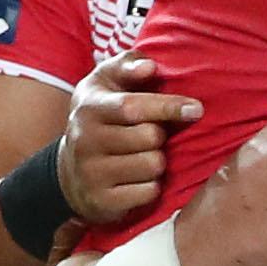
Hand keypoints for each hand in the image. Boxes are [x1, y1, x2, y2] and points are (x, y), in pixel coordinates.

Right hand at [59, 54, 200, 225]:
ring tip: (142, 156)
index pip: (132, 107)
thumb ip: (127, 65)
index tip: (196, 108)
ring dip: (158, 161)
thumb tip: (149, 67)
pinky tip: (138, 179)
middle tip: (152, 136)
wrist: (70, 172)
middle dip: (161, 136)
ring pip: (153, 166)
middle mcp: (85, 140)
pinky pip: (148, 193)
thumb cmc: (102, 118)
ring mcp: (91, 172)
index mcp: (90, 107)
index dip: (167, 106)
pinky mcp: (101, 200)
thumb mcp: (106, 83)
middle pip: (150, 137)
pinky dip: (152, 186)